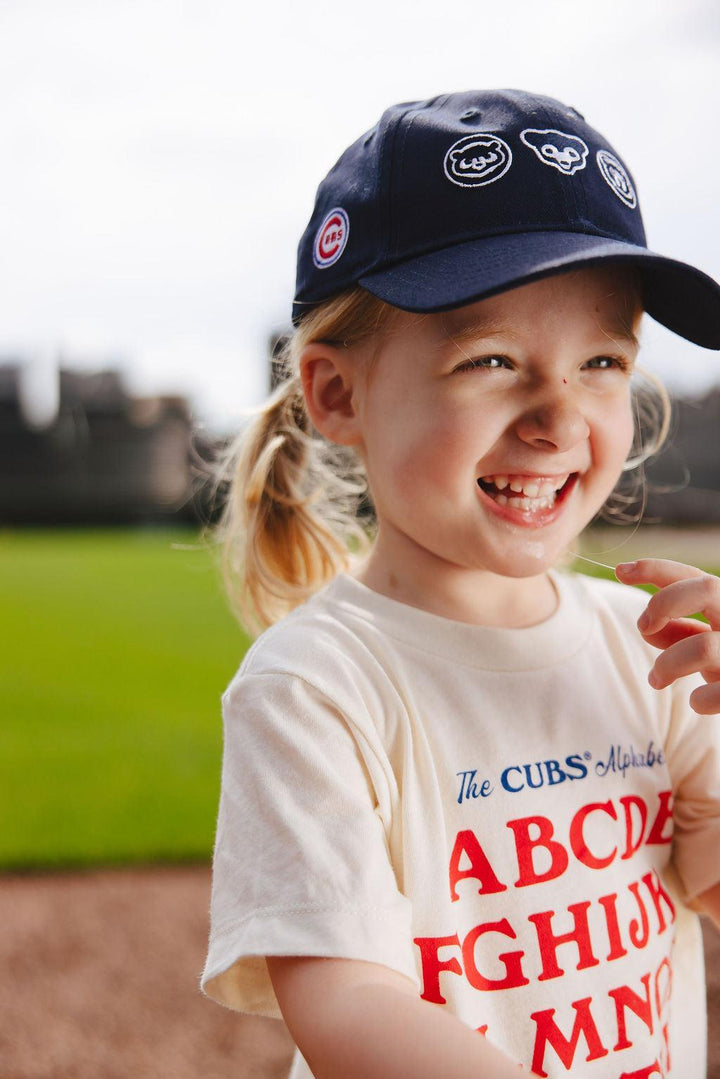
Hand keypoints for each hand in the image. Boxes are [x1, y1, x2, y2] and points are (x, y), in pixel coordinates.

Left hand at [615, 558, 719, 715]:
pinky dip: (701, 700)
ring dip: (668, 664)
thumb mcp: (703, 642)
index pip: (694, 576)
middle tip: (644, 627)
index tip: (621, 570)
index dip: (656, 568)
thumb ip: (677, 631)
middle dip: (664, 603)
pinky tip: (697, 703)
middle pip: (707, 589)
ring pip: (703, 647)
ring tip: (656, 679)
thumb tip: (649, 629)